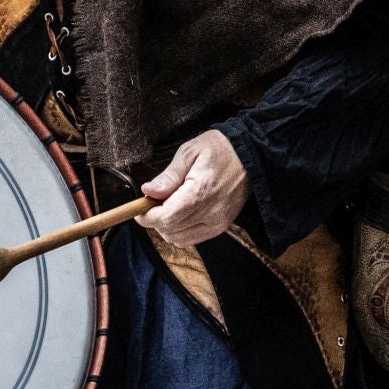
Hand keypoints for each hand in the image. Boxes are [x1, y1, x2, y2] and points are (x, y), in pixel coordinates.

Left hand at [137, 129, 249, 248]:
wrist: (250, 156)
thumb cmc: (218, 149)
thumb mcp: (189, 152)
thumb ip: (168, 176)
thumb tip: (148, 191)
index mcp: (201, 192)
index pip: (166, 217)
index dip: (147, 216)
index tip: (138, 209)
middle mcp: (211, 212)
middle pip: (170, 230)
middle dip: (154, 220)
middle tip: (152, 203)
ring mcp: (218, 223)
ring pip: (180, 239)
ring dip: (166, 227)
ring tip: (166, 206)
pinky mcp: (222, 227)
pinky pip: (193, 239)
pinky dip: (180, 231)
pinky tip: (179, 214)